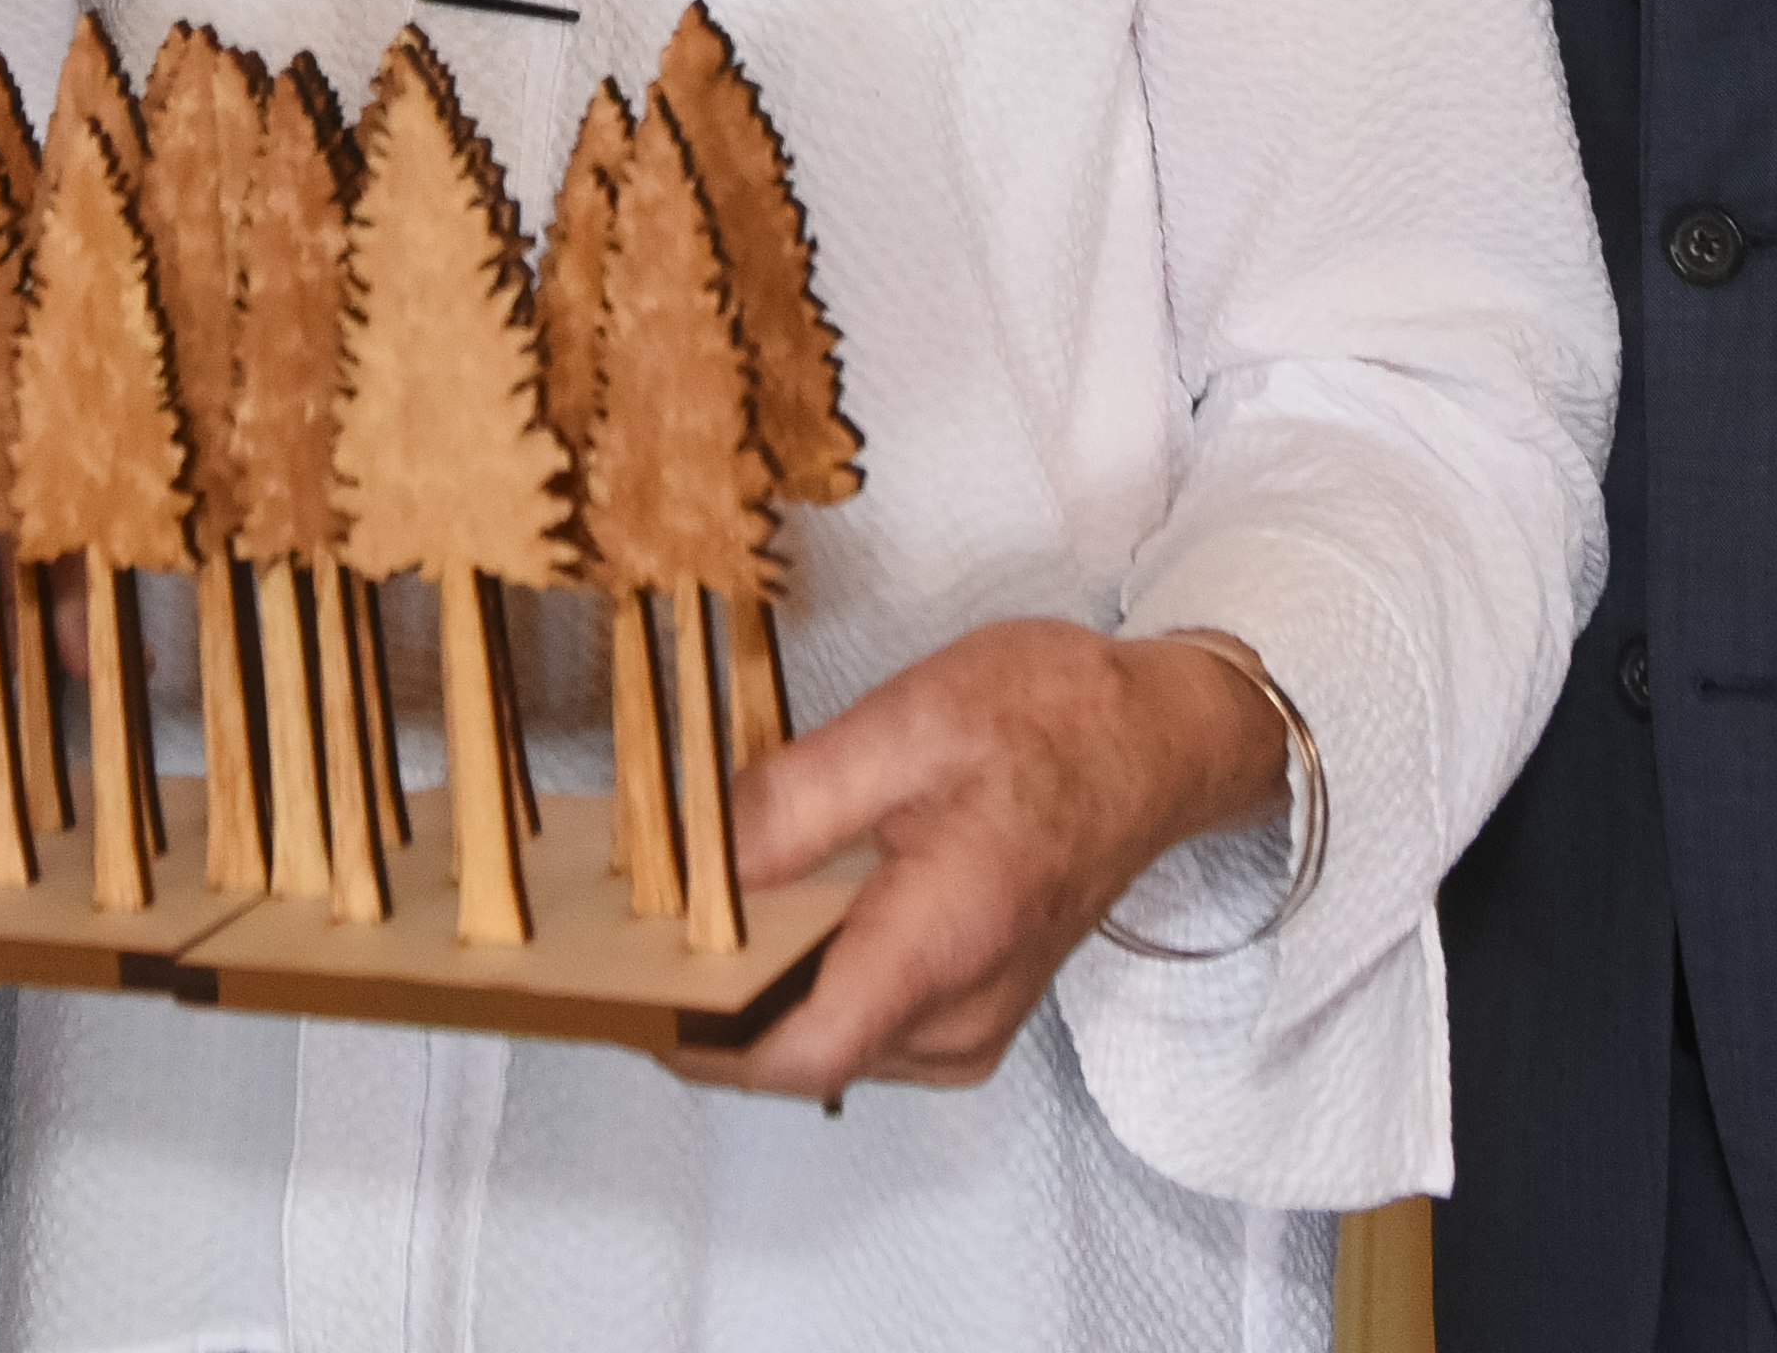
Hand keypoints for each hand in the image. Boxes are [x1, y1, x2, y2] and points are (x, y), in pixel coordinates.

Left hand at [675, 620, 1289, 1105]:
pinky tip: (770, 917)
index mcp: (946, 942)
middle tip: (634, 930)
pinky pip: (860, 1021)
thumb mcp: (906, 723)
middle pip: (799, 1052)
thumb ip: (790, 804)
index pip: (798, 1053)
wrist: (1154, 743)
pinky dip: (803, 982)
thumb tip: (693, 868)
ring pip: (826, 1039)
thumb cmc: (1054, 722)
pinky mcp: (966, 1013)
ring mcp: (969, 1026)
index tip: (623, 992)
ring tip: (696, 911)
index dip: (697, 1041)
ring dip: (755, 991)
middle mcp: (961, 1013)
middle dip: (710, 1002)